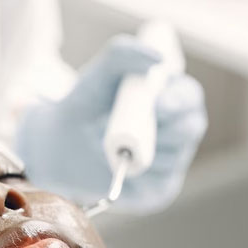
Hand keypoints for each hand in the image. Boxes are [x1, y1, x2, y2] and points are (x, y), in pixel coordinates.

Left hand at [14, 34, 207, 212]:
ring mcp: (170, 163)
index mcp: (171, 99)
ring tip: (112, 148)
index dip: (178, 100)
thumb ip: (121, 55)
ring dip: (143, 153)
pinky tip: (118, 171)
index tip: (155, 102)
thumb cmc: (83, 107)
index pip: (189, 97)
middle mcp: (177, 131)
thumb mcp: (95, 76)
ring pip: (172, 158)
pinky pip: (157, 186)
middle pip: (190, 128)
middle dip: (166, 127)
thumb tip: (156, 58)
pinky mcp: (158, 192)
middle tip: (131, 129)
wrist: (57, 147)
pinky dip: (138, 180)